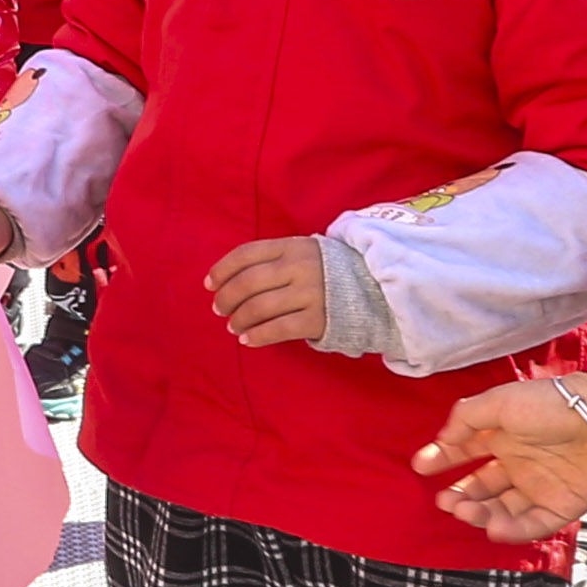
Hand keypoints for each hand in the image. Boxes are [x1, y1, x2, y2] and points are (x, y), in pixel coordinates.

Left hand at [206, 236, 326, 347]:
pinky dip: (258, 336)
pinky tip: (248, 340)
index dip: (222, 270)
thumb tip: (229, 280)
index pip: (245, 254)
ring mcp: (311, 293)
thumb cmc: (329, 272)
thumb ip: (273, 260)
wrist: (377, 289)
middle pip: (247, 283)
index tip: (209, 285)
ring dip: (239, 320)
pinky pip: (278, 329)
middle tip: (219, 310)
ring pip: (259, 307)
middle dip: (226, 298)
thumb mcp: (305, 253)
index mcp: (292, 246)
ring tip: (234, 327)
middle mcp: (299, 267)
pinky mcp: (319, 319)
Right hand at [414, 372, 586, 542]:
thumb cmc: (552, 404)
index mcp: (503, 435)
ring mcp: (540, 486)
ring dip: (480, 513)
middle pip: (481, 486)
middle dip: (460, 495)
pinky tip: (493, 529)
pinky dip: (512, 530)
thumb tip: (443, 440)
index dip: (442, 458)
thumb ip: (465, 419)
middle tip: (445, 502)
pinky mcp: (562, 506)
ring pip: (502, 508)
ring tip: (464, 512)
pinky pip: (533, 524)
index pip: (465, 451)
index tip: (420, 466)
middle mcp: (519, 462)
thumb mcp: (498, 402)